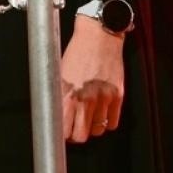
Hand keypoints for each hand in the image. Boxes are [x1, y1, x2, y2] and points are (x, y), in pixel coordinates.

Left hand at [60, 15, 124, 143]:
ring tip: (87, 119)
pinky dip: (106, 123)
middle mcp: (84, 99)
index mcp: (66, 93)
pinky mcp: (117, 96)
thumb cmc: (76, 53)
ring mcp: (103, 98)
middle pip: (81, 136)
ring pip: (97, 131)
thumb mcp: (60, 73)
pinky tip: (101, 115)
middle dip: (76, 134)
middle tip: (74, 127)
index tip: (61, 131)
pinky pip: (112, 123)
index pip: (62, 128)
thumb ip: (59, 95)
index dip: (61, 133)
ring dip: (91, 128)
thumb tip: (55, 113)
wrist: (98, 37)